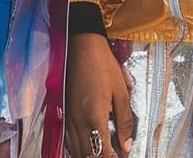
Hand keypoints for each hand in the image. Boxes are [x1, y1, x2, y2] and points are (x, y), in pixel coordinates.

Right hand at [66, 33, 133, 157]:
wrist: (82, 45)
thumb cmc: (103, 64)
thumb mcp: (121, 91)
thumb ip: (125, 120)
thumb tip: (127, 145)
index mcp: (94, 116)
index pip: (101, 152)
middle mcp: (78, 121)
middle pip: (86, 155)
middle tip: (113, 156)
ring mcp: (69, 118)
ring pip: (76, 150)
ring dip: (89, 156)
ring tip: (104, 153)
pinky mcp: (65, 112)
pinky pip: (70, 139)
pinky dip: (80, 148)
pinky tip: (89, 146)